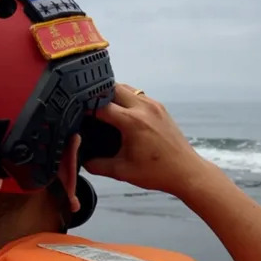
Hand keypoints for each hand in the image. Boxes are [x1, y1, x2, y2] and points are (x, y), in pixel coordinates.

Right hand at [83, 83, 213, 195]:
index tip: (74, 113)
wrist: (186, 171)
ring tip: (102, 108)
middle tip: (87, 108)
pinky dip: (126, 99)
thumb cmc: (157, 172)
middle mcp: (143, 108)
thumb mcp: (122, 171)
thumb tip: (81, 159)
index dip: (84, 109)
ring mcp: (154, 105)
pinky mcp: (160, 108)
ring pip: (126, 88)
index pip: (100, 106)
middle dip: (97, 96)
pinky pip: (138, 94)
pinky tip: (121, 112)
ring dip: (113, 95)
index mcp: (132, 122)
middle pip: (112, 88)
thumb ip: (96, 165)